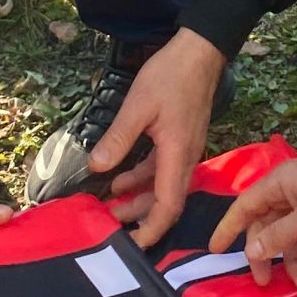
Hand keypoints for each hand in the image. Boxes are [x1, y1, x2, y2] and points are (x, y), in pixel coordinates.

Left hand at [90, 30, 227, 247]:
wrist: (200, 51)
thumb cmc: (171, 76)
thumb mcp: (138, 106)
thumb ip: (118, 139)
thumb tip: (96, 168)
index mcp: (178, 155)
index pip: (168, 206)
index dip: (151, 230)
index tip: (131, 245)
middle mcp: (186, 158)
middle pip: (166, 202)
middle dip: (140, 218)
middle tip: (110, 226)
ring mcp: (185, 149)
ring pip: (163, 186)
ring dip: (139, 198)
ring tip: (110, 206)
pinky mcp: (181, 140)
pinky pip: (163, 169)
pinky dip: (142, 178)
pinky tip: (120, 177)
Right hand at [208, 147, 296, 287]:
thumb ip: (279, 236)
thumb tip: (251, 251)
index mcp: (280, 182)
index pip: (244, 206)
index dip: (228, 229)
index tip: (214, 252)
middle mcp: (292, 189)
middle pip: (269, 226)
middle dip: (270, 255)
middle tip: (267, 284)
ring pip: (294, 235)